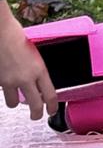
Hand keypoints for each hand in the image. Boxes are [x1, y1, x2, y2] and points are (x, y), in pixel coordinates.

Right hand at [0, 2, 56, 119]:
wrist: (0, 31)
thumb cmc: (15, 36)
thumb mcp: (33, 53)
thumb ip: (36, 68)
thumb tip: (35, 79)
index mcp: (39, 69)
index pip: (50, 95)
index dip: (51, 107)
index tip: (51, 111)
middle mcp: (26, 78)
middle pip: (35, 105)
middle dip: (36, 114)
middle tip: (36, 116)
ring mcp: (10, 80)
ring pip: (13, 102)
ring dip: (14, 101)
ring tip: (15, 97)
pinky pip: (2, 91)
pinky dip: (4, 89)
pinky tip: (5, 82)